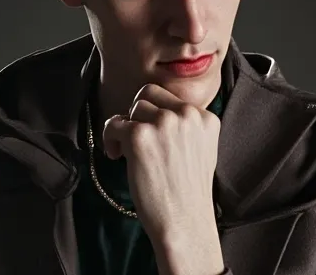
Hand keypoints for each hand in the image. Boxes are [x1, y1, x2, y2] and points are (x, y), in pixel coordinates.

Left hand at [102, 82, 220, 246]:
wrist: (184, 223)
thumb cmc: (188, 193)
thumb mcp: (202, 149)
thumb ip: (187, 126)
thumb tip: (156, 111)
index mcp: (205, 117)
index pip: (169, 97)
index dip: (154, 113)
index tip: (151, 133)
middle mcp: (186, 114)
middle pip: (149, 93)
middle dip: (138, 113)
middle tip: (137, 136)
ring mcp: (163, 122)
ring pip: (132, 108)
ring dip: (126, 126)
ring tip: (127, 151)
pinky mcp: (140, 135)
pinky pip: (114, 123)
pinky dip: (110, 138)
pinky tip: (117, 155)